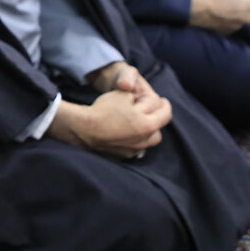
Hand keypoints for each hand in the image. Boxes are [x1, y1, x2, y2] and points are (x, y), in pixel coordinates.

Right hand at [48, 75, 171, 159]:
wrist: (84, 129)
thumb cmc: (105, 110)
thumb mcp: (123, 94)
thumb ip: (138, 97)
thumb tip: (144, 101)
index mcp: (148, 124)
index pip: (165, 113)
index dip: (164, 104)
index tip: (163, 101)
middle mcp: (144, 140)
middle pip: (159, 131)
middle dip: (157, 120)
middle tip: (150, 112)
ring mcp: (133, 150)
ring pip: (148, 142)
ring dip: (147, 133)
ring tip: (139, 124)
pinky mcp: (123, 156)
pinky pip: (135, 149)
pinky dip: (134, 141)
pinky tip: (126, 134)